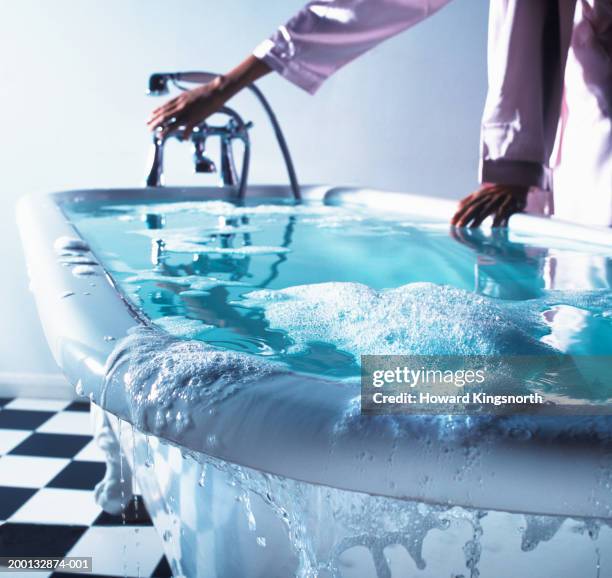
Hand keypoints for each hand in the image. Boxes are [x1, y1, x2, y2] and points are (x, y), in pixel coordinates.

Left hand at [146, 55, 271, 140]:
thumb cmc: (208, 91)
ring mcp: (187, 111)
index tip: (149, 117)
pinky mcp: (195, 117)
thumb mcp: (193, 94)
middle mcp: (181, 105)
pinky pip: (188, 128)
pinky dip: (185, 134)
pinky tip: (183, 140)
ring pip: (171, 122)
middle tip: (147, 127)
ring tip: (158, 136)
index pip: (164, 106)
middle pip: (164, 114)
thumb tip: (185, 102)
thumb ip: (187, 100)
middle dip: (154, 122)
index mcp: (180, 98)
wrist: (217, 89)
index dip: (155, 112)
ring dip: (163, 130)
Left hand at [451, 183, 528, 227]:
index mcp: (480, 195)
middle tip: (458, 227)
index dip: (459, 214)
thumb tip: (457, 206)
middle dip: (466, 217)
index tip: (451, 223)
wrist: (518, 182)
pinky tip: (493, 228)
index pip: (467, 205)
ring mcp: (500, 198)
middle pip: (475, 207)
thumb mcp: (483, 193)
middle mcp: (488, 196)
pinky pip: (503, 211)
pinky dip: (498, 219)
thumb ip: (470, 200)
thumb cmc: (498, 192)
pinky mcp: (511, 202)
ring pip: (487, 209)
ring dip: (479, 220)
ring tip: (471, 229)